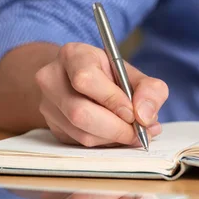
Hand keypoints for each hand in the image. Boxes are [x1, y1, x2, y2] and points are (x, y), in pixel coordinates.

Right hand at [35, 42, 167, 146]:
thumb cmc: (107, 74)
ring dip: (114, 139)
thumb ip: (149, 89)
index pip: (85, 80)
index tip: (133, 113)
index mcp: (73, 55)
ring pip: (81, 133)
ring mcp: (48, 105)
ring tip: (135, 133)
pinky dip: (105, 144)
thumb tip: (146, 116)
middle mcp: (52, 79)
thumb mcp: (132, 72)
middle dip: (116, 128)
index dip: (112, 100)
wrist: (78, 79)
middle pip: (79, 112)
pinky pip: (81, 143)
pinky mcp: (53, 127)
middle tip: (140, 132)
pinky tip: (118, 135)